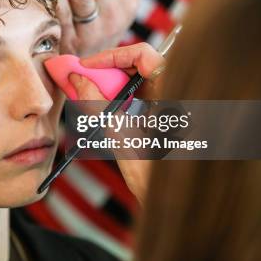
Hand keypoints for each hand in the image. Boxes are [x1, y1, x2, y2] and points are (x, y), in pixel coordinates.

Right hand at [67, 43, 163, 203]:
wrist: (175, 206)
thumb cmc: (157, 179)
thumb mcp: (120, 136)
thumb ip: (96, 102)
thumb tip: (78, 79)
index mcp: (176, 94)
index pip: (144, 54)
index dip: (112, 55)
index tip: (89, 66)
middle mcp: (181, 95)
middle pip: (143, 64)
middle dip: (111, 69)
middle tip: (85, 79)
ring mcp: (179, 105)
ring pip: (144, 79)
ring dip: (117, 83)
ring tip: (94, 94)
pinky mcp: (174, 116)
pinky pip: (148, 95)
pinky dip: (127, 97)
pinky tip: (111, 108)